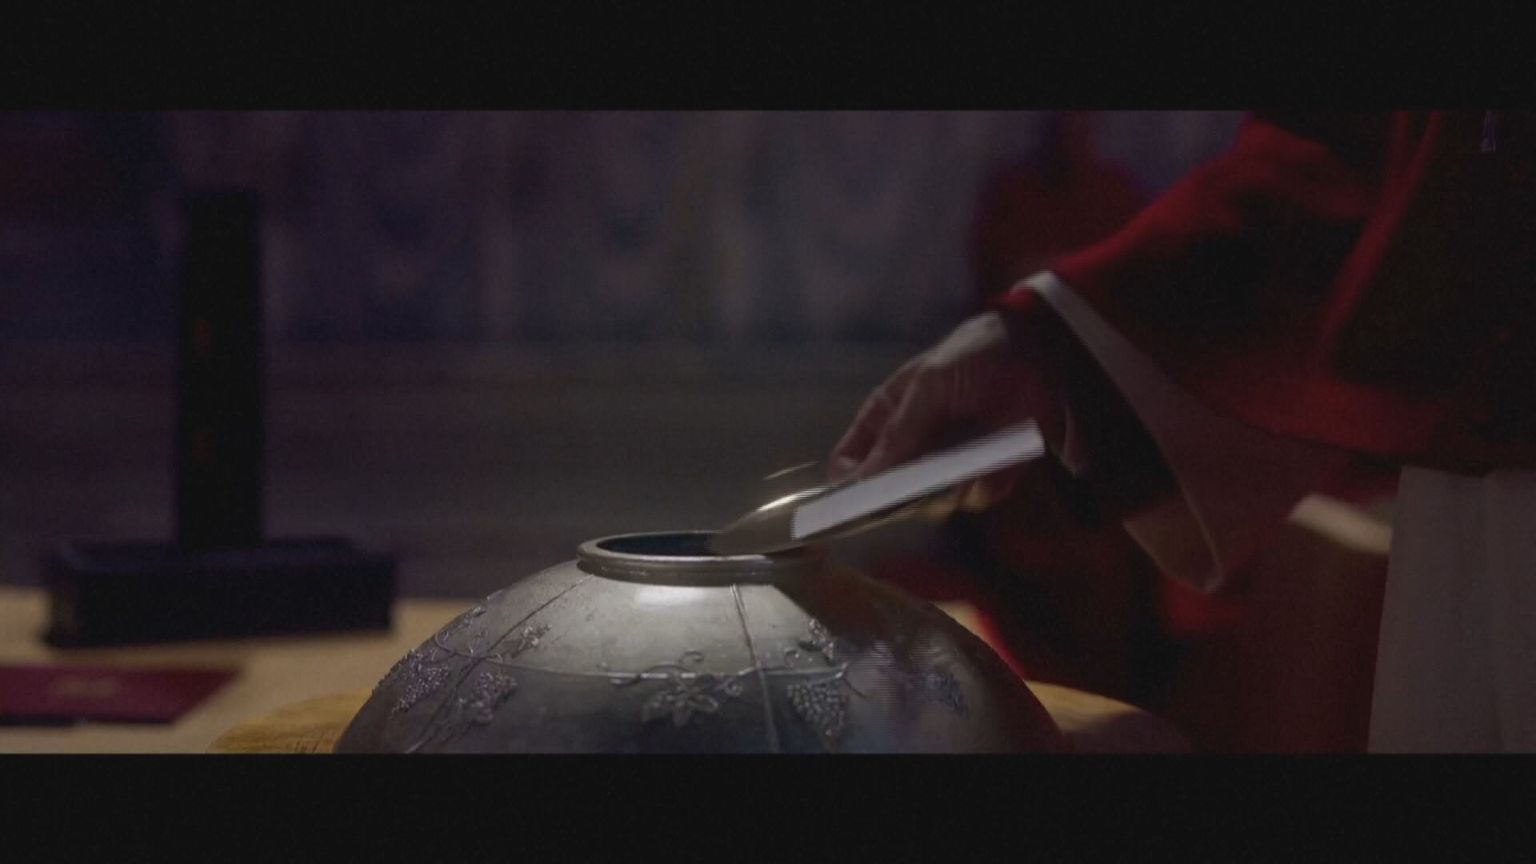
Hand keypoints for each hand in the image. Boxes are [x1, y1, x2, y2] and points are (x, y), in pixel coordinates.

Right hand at [829, 310, 1063, 509]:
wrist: (1038, 349)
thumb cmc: (973, 355)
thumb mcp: (930, 383)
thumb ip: (900, 430)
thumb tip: (867, 478)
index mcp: (888, 419)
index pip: (852, 462)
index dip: (849, 485)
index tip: (857, 502)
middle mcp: (915, 447)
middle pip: (890, 493)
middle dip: (902, 497)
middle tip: (919, 487)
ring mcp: (950, 463)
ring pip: (932, 503)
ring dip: (944, 495)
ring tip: (959, 474)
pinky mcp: (987, 472)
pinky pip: (975, 498)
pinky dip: (982, 488)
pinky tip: (988, 470)